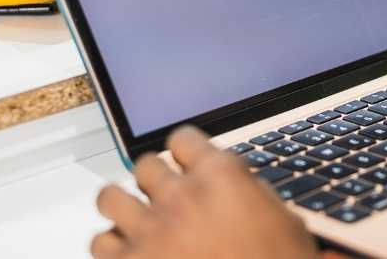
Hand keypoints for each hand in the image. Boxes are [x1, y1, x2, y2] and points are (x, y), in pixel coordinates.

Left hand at [91, 126, 317, 258]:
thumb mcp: (285, 222)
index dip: (185, 153)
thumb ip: (251, 194)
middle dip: (155, 181)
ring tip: (133, 219)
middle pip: (145, 165)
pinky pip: (101, 243)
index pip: (183, 139)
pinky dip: (113, 247)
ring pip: (110, 197)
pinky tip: (128, 252)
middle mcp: (182, 197)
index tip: (186, 164)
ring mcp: (152, 232)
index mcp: (222, 177)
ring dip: (123, 207)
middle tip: (164, 198)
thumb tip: (237, 186)